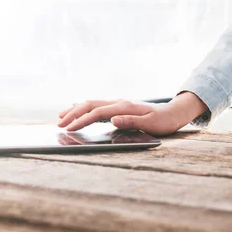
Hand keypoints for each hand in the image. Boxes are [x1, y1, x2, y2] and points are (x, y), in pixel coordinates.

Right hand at [57, 92, 207, 134]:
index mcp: (125, 106)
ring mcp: (118, 103)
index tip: (69, 128)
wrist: (172, 113)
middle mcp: (119, 102)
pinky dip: (84, 107)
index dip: (82, 120)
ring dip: (76, 109)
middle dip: (73, 113)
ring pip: (92, 103)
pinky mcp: (119, 107)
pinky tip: (76, 109)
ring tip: (61, 116)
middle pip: (90, 104)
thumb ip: (131, 121)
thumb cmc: (162, 121)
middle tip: (59, 124)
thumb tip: (112, 119)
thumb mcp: (150, 124)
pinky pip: (97, 105)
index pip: (97, 112)